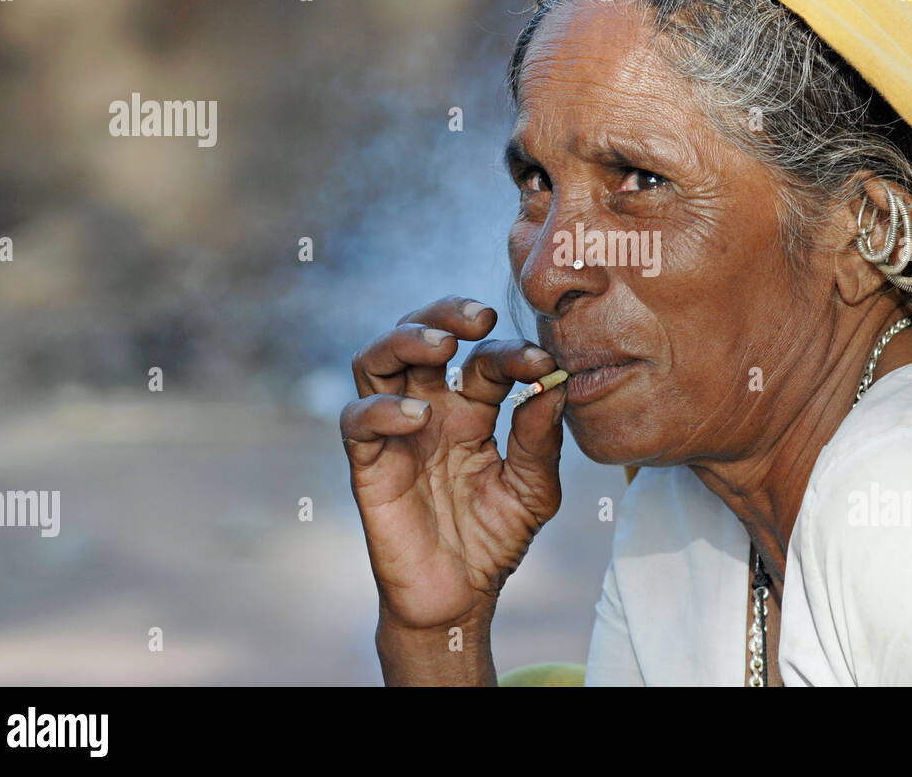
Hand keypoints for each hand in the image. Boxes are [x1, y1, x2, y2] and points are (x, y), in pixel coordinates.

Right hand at [341, 296, 565, 638]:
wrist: (459, 599)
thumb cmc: (495, 540)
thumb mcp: (533, 490)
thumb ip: (539, 440)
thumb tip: (553, 384)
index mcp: (473, 408)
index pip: (484, 358)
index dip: (512, 350)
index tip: (543, 361)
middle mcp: (431, 409)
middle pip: (420, 334)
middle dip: (445, 313)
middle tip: (480, 317)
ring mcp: (396, 433)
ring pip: (378, 360)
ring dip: (405, 339)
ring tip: (442, 346)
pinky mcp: (369, 464)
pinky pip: (357, 420)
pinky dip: (382, 408)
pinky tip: (419, 417)